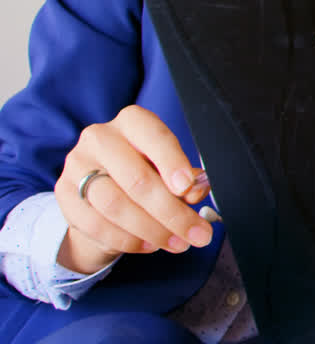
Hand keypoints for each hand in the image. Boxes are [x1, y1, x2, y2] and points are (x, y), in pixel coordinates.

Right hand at [54, 105, 213, 273]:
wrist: (101, 193)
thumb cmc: (145, 173)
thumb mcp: (169, 169)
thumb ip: (186, 179)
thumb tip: (196, 192)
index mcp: (132, 121)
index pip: (153, 136)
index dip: (172, 162)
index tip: (188, 188)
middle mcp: (100, 138)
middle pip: (136, 179)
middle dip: (171, 212)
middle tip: (197, 233)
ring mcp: (77, 165)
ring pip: (116, 205)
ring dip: (152, 230)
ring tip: (177, 243)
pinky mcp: (64, 194)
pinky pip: (97, 225)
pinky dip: (128, 240)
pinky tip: (150, 245)